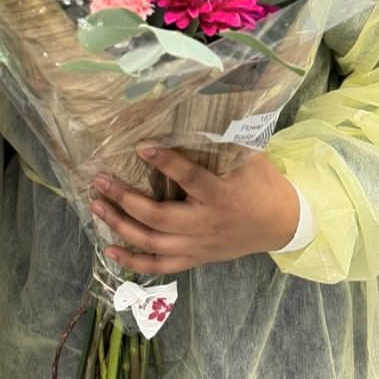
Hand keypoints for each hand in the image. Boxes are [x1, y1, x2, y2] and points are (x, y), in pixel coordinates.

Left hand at [90, 144, 301, 273]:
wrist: (281, 224)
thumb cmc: (262, 184)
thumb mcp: (249, 158)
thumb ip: (223, 142)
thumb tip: (193, 113)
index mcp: (221, 195)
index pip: (189, 178)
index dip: (165, 162)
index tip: (140, 146)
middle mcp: (206, 224)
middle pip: (159, 217)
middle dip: (125, 199)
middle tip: (99, 180)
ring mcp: (198, 245)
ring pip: (153, 242)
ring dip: (121, 225)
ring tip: (97, 205)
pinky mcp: (195, 258)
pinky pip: (160, 265)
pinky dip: (133, 261)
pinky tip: (109, 249)